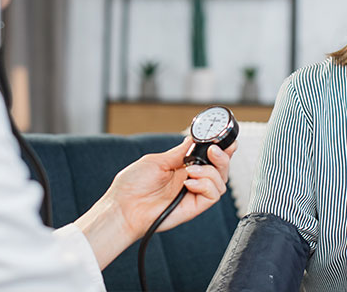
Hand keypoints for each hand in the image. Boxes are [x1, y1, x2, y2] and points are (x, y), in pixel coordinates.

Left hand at [110, 136, 236, 235]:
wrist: (123, 207)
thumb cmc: (132, 185)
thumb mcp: (157, 161)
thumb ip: (179, 152)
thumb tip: (193, 139)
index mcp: (182, 167)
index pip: (208, 157)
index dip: (220, 148)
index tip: (222, 139)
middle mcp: (190, 180)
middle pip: (220, 169)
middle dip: (223, 157)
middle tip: (213, 151)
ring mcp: (193, 193)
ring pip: (220, 181)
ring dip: (210, 171)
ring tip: (190, 170)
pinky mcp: (194, 207)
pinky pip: (213, 195)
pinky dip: (206, 185)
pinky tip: (189, 182)